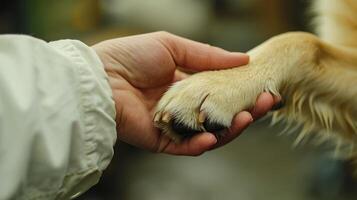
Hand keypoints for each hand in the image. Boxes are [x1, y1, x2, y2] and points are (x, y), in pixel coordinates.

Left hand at [93, 31, 278, 155]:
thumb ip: (207, 55)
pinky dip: (202, 144)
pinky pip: (185, 147)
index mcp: (184, 85)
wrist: (100, 76)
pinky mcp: (160, 142)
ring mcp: (173, 126)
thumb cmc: (131, 56)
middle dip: (244, 111)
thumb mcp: (172, 46)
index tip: (263, 87)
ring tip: (248, 117)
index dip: (241, 91)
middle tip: (267, 103)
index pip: (220, 93)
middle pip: (219, 115)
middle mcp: (182, 107)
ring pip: (208, 133)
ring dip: (230, 129)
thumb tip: (244, 57)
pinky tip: (214, 136)